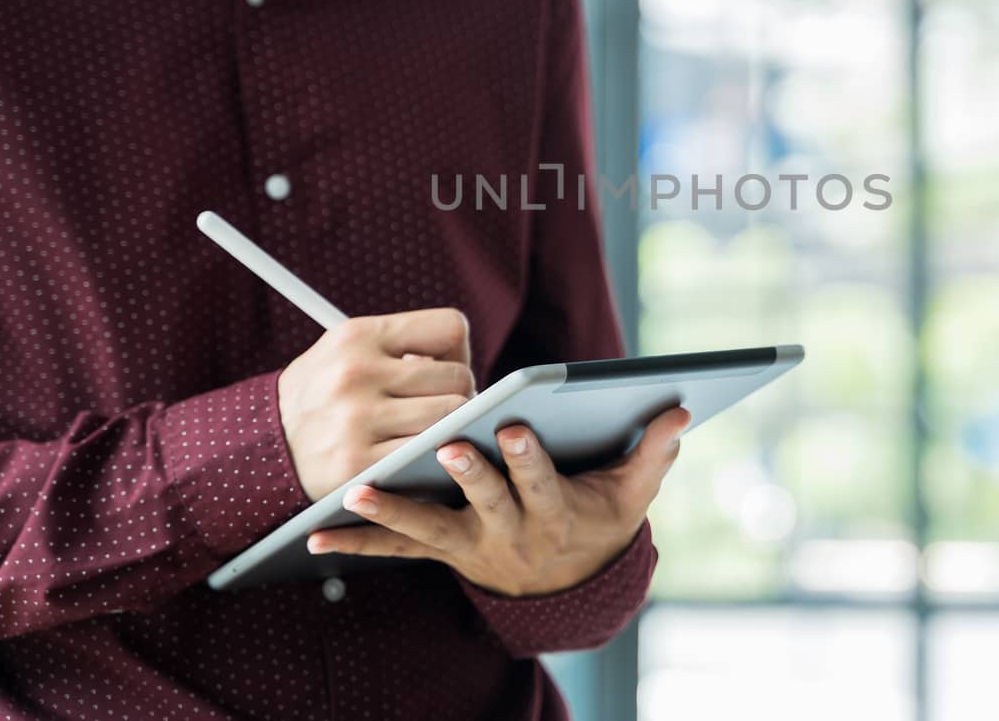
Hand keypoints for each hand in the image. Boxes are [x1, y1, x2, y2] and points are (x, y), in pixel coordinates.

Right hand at [277, 307, 475, 501]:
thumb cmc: (323, 397)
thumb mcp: (347, 352)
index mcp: (357, 335)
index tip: (440, 369)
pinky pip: (427, 454)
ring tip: (429, 432)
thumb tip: (463, 362)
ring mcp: (356, 419)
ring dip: (450, 428)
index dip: (455, 351)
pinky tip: (417, 457)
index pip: (449, 327)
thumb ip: (401, 348)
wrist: (262, 450)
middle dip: (457, 395)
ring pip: (451, 417)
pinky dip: (432, 457)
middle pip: (457, 377)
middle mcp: (356, 372)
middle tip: (438, 409)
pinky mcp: (357, 464)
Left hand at [305, 404, 691, 596]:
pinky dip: (358, 544)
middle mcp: (511, 534)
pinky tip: (317, 535)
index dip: (530, 458)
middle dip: (469, 474)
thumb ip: (654, 452)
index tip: (517, 425)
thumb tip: (681, 410)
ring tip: (359, 494)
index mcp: (555, 513)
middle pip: (487, 502)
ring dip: (394, 511)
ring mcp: (472, 547)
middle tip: (448, 445)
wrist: (567, 588)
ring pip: (431, 529)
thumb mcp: (632, 495)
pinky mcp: (443, 552)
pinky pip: (397, 553)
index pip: (542, 484)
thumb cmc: (600, 523)